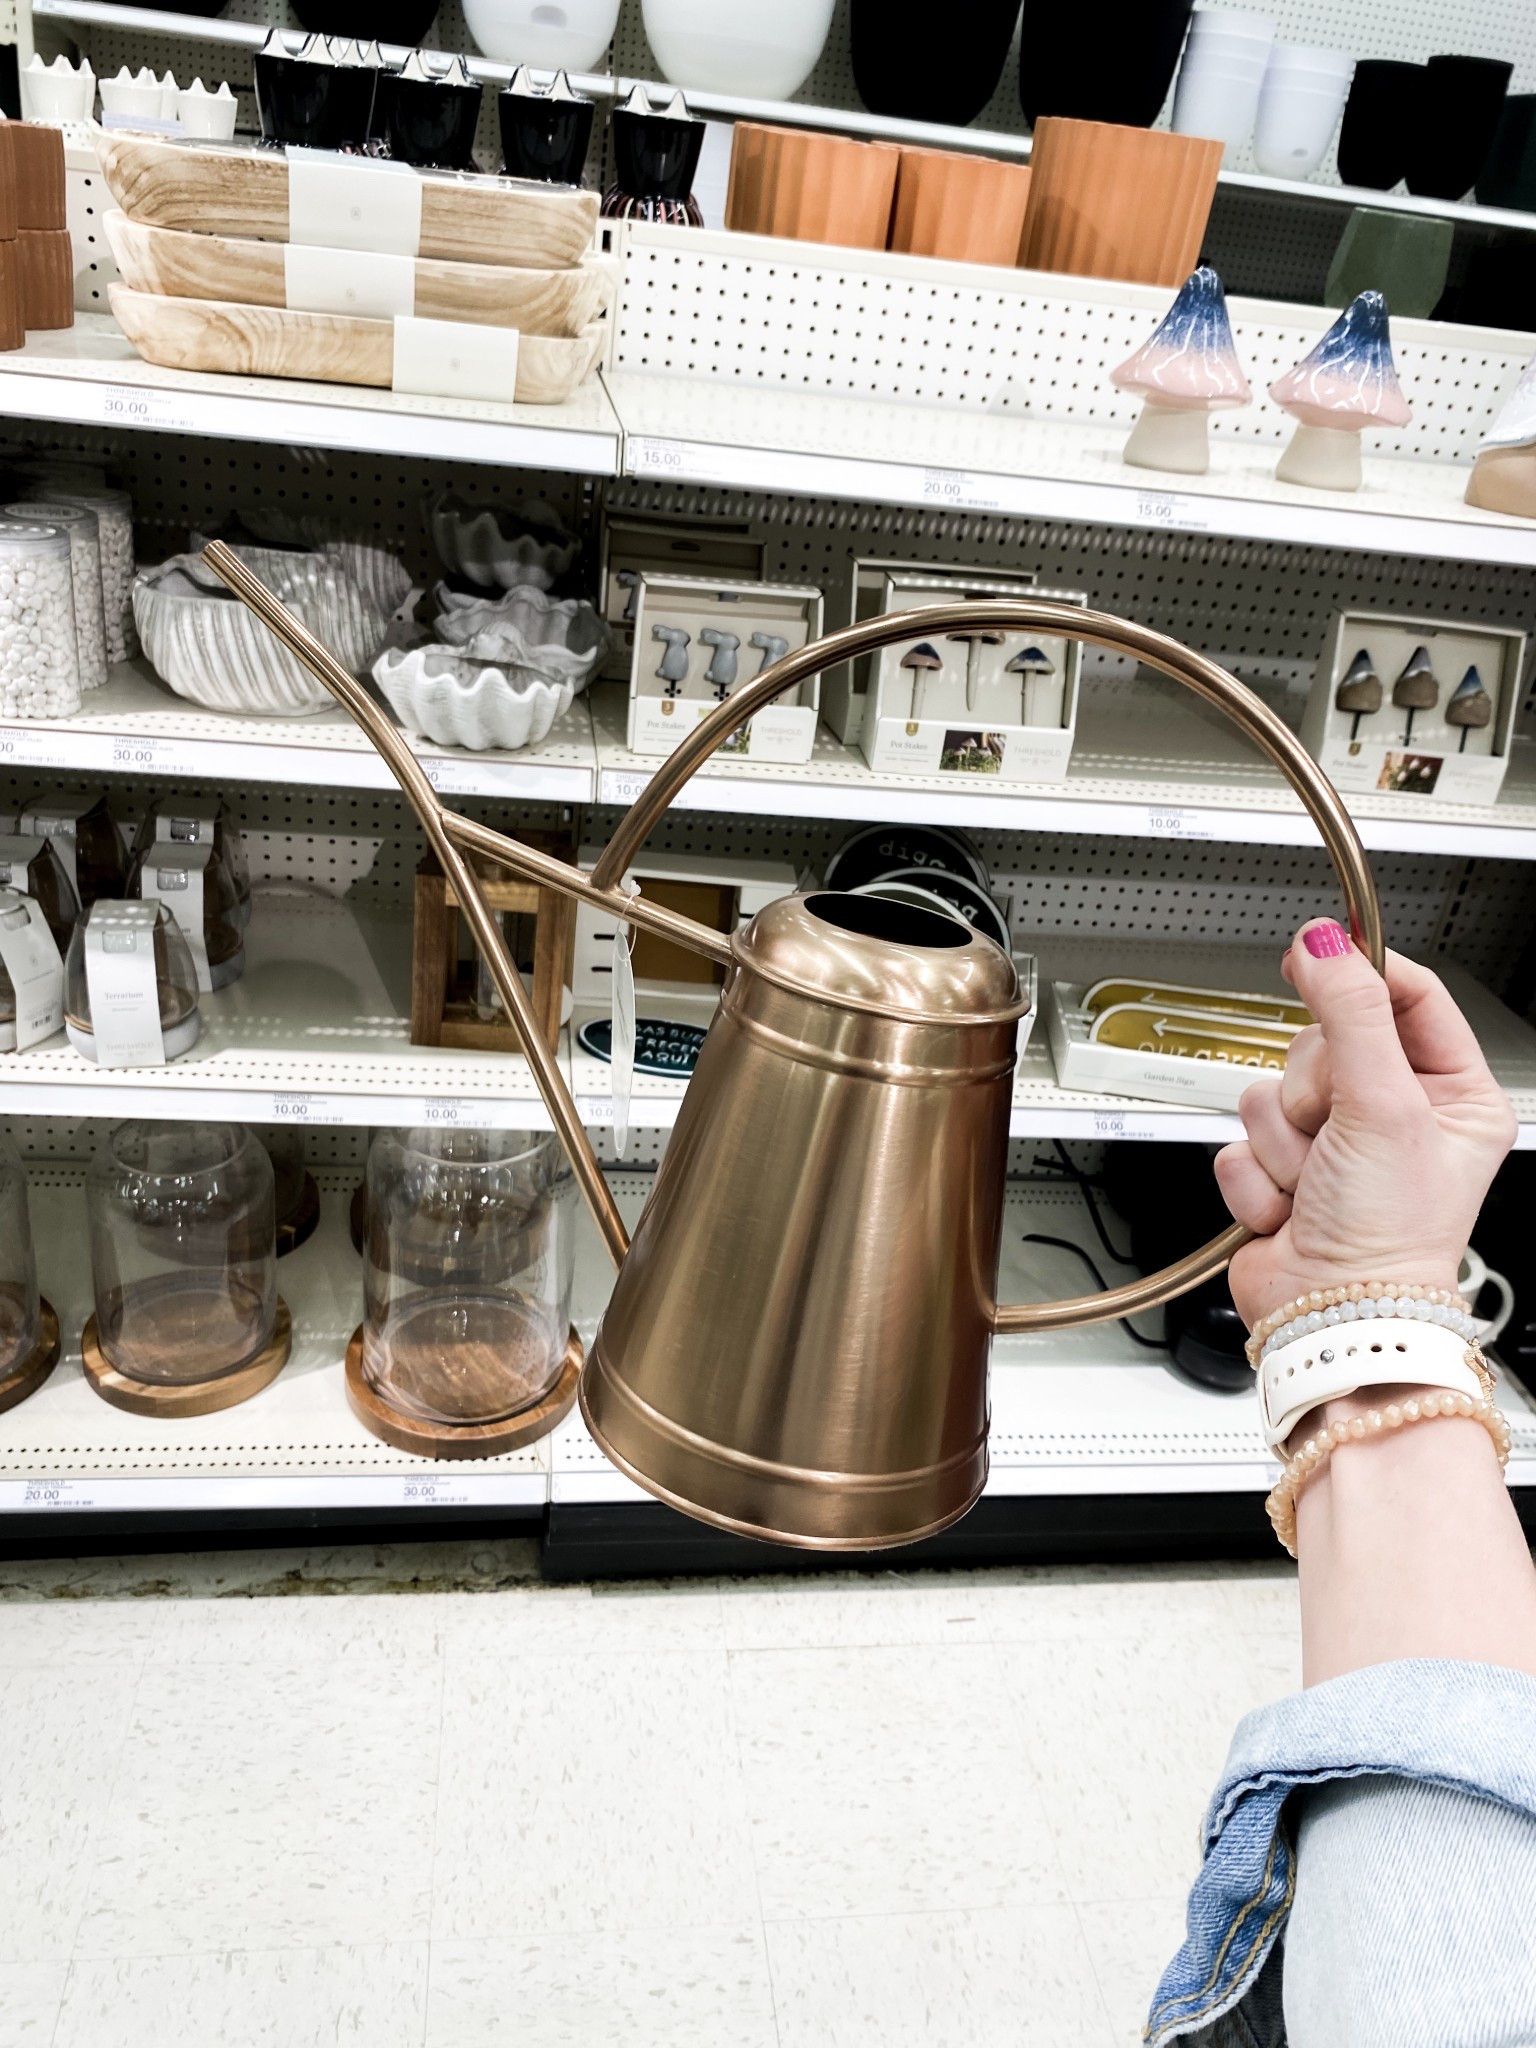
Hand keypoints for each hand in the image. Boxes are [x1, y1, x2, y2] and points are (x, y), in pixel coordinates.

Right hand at [1213, 919, 1515, 1329]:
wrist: (1333, 1317)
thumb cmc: (1390, 1235)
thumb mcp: (1384, 1105)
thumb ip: (1351, 1013)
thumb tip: (1325, 942)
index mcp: (1450, 1095)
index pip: (1408, 999)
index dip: (1364, 975)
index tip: (1323, 952)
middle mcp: (1393, 1116)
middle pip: (1324, 1042)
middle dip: (1315, 1090)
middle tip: (1336, 1132)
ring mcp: (1333, 1145)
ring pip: (1272, 1089)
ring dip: (1284, 1141)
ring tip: (1316, 1183)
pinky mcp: (1280, 1171)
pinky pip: (1241, 1138)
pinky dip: (1257, 1175)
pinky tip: (1290, 1208)